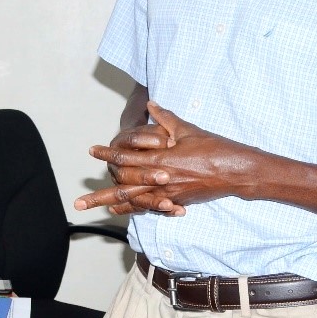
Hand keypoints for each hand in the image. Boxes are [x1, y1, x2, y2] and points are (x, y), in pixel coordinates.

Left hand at [74, 102, 265, 213]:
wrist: (238, 171)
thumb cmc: (214, 148)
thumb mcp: (188, 129)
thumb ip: (165, 118)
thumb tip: (150, 104)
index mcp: (161, 159)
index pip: (127, 157)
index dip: (108, 153)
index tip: (92, 151)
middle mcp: (161, 179)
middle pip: (123, 188)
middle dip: (99, 195)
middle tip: (78, 203)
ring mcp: (168, 193)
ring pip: (134, 201)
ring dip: (111, 207)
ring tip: (93, 212)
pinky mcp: (177, 201)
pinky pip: (150, 207)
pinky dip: (133, 209)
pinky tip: (120, 211)